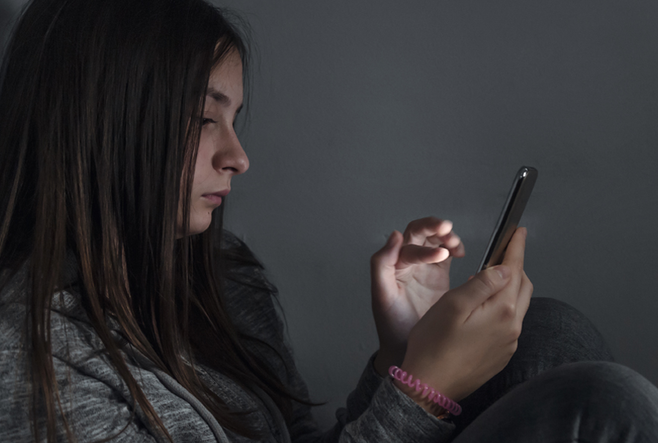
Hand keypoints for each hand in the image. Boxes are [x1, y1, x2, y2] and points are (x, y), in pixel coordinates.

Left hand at [370, 217, 464, 375]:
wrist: (408, 349)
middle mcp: (407, 262)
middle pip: (419, 232)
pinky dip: (454, 247)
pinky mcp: (438, 275)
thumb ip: (382, 264)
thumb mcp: (382, 295)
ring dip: (445, 236)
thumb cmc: (392, 325)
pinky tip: (460, 253)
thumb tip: (394, 234)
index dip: (425, 247)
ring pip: (434, 239)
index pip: (408, 244)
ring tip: (455, 245)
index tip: (441, 256)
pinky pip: (446, 252)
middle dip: (433, 227)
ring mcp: (423, 267)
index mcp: (394, 264)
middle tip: (447, 229)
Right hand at [394, 227, 532, 411]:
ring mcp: (508, 344)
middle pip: (522, 287)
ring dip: (506, 288)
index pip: (515, 270)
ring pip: (516, 306)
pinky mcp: (500, 355)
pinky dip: (500, 309)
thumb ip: (482, 283)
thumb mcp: (452, 305)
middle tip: (501, 253)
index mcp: (502, 311)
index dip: (516, 247)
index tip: (519, 232)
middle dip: (514, 266)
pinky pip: (508, 324)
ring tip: (484, 280)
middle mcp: (512, 328)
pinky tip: (480, 310)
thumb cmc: (433, 346)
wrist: (428, 387)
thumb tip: (504, 268)